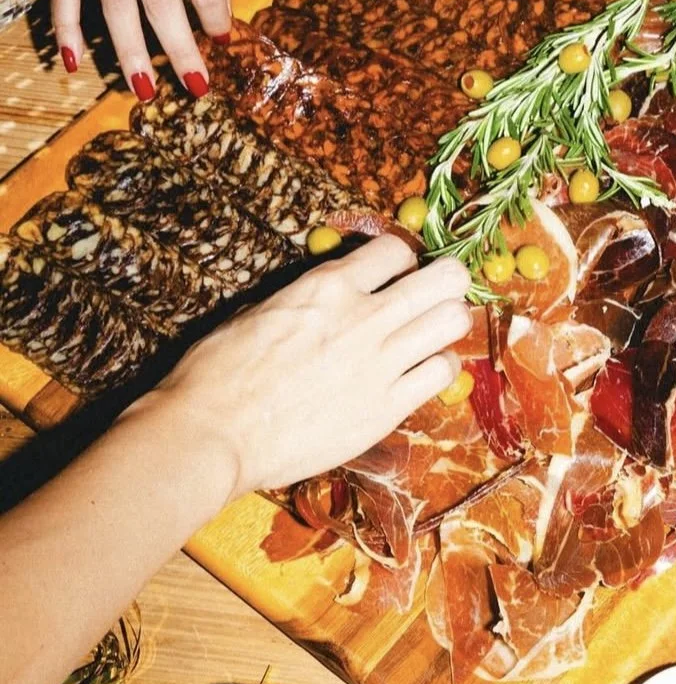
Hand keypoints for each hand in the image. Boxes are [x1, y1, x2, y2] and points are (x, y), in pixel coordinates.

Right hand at [51, 0, 232, 96]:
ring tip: (145, 88)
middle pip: (161, 2)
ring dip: (131, 50)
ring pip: (116, 5)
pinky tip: (74, 60)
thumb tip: (219, 24)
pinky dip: (67, 27)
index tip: (223, 43)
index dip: (216, 17)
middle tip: (195, 87)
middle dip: (180, 49)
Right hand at [134, 236, 470, 498]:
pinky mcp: (386, 408)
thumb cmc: (219, 372)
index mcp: (328, 286)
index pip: (397, 248)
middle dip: (447, 281)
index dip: (401, 260)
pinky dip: (439, 368)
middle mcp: (363, 317)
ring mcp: (380, 364)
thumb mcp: (262, 310)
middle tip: (434, 295)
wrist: (212, 435)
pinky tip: (421, 372)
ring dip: (447, 322)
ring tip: (429, 333)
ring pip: (454, 320)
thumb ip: (312, 297)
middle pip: (446, 277)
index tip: (395, 275)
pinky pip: (442, 373)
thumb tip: (336, 292)